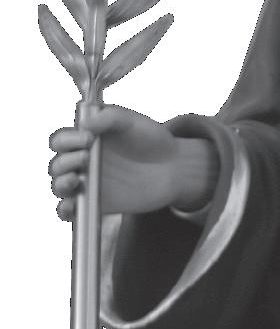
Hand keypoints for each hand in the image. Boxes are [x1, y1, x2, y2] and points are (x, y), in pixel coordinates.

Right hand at [48, 104, 183, 220]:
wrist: (173, 166)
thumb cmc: (150, 140)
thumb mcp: (132, 121)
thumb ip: (110, 117)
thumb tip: (84, 124)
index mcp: (85, 139)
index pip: (61, 140)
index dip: (67, 139)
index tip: (88, 139)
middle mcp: (82, 161)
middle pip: (57, 165)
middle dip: (65, 161)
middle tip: (86, 157)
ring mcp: (88, 183)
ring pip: (59, 187)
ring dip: (61, 184)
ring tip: (76, 179)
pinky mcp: (95, 203)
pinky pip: (70, 211)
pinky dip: (65, 210)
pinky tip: (72, 205)